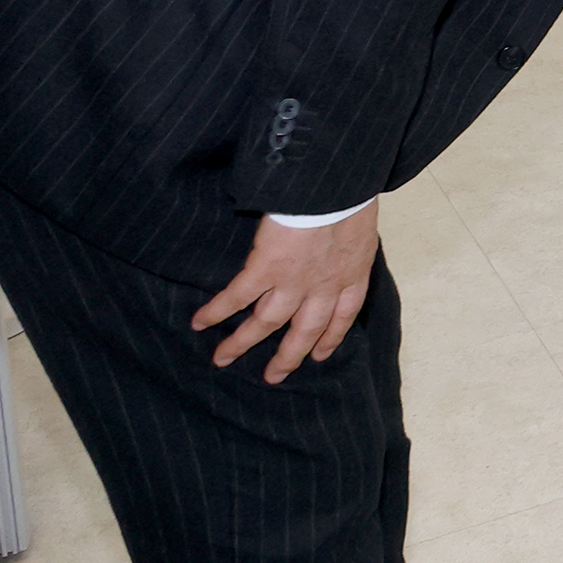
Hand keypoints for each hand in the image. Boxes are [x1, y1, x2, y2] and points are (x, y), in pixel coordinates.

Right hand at [193, 206, 380, 383]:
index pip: (343, 315)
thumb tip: (339, 238)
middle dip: (288, 356)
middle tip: (273, 377)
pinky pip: (237, 297)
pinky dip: (217, 311)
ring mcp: (294, 280)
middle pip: (305, 330)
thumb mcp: (362, 223)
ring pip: (266, 322)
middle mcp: (324, 285)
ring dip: (242, 343)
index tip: (321, 354)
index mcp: (352, 273)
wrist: (336, 186)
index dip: (331, 337)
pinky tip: (200, 322)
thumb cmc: (352, 194)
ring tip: (223, 359)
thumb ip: (348, 240)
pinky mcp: (265, 268)